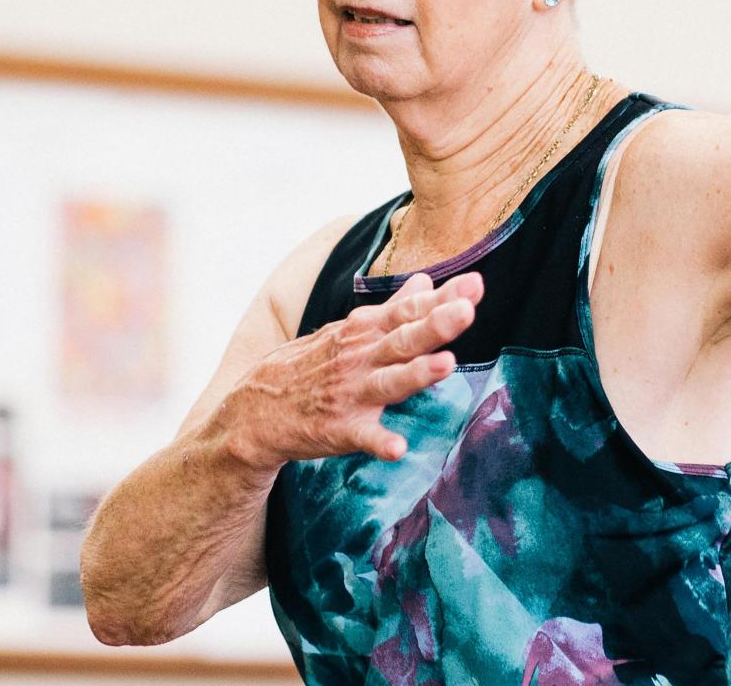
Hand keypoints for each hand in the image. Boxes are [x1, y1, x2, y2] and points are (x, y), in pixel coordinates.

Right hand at [221, 271, 482, 466]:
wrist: (255, 410)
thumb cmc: (312, 365)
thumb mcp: (349, 330)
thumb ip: (394, 309)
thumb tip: (426, 281)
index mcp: (366, 333)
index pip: (409, 311)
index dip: (442, 298)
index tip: (475, 284)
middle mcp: (362, 359)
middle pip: (404, 339)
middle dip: (436, 324)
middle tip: (467, 311)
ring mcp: (351, 393)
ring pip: (389, 382)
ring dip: (417, 374)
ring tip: (446, 365)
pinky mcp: (340, 429)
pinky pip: (363, 437)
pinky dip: (380, 442)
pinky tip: (398, 448)